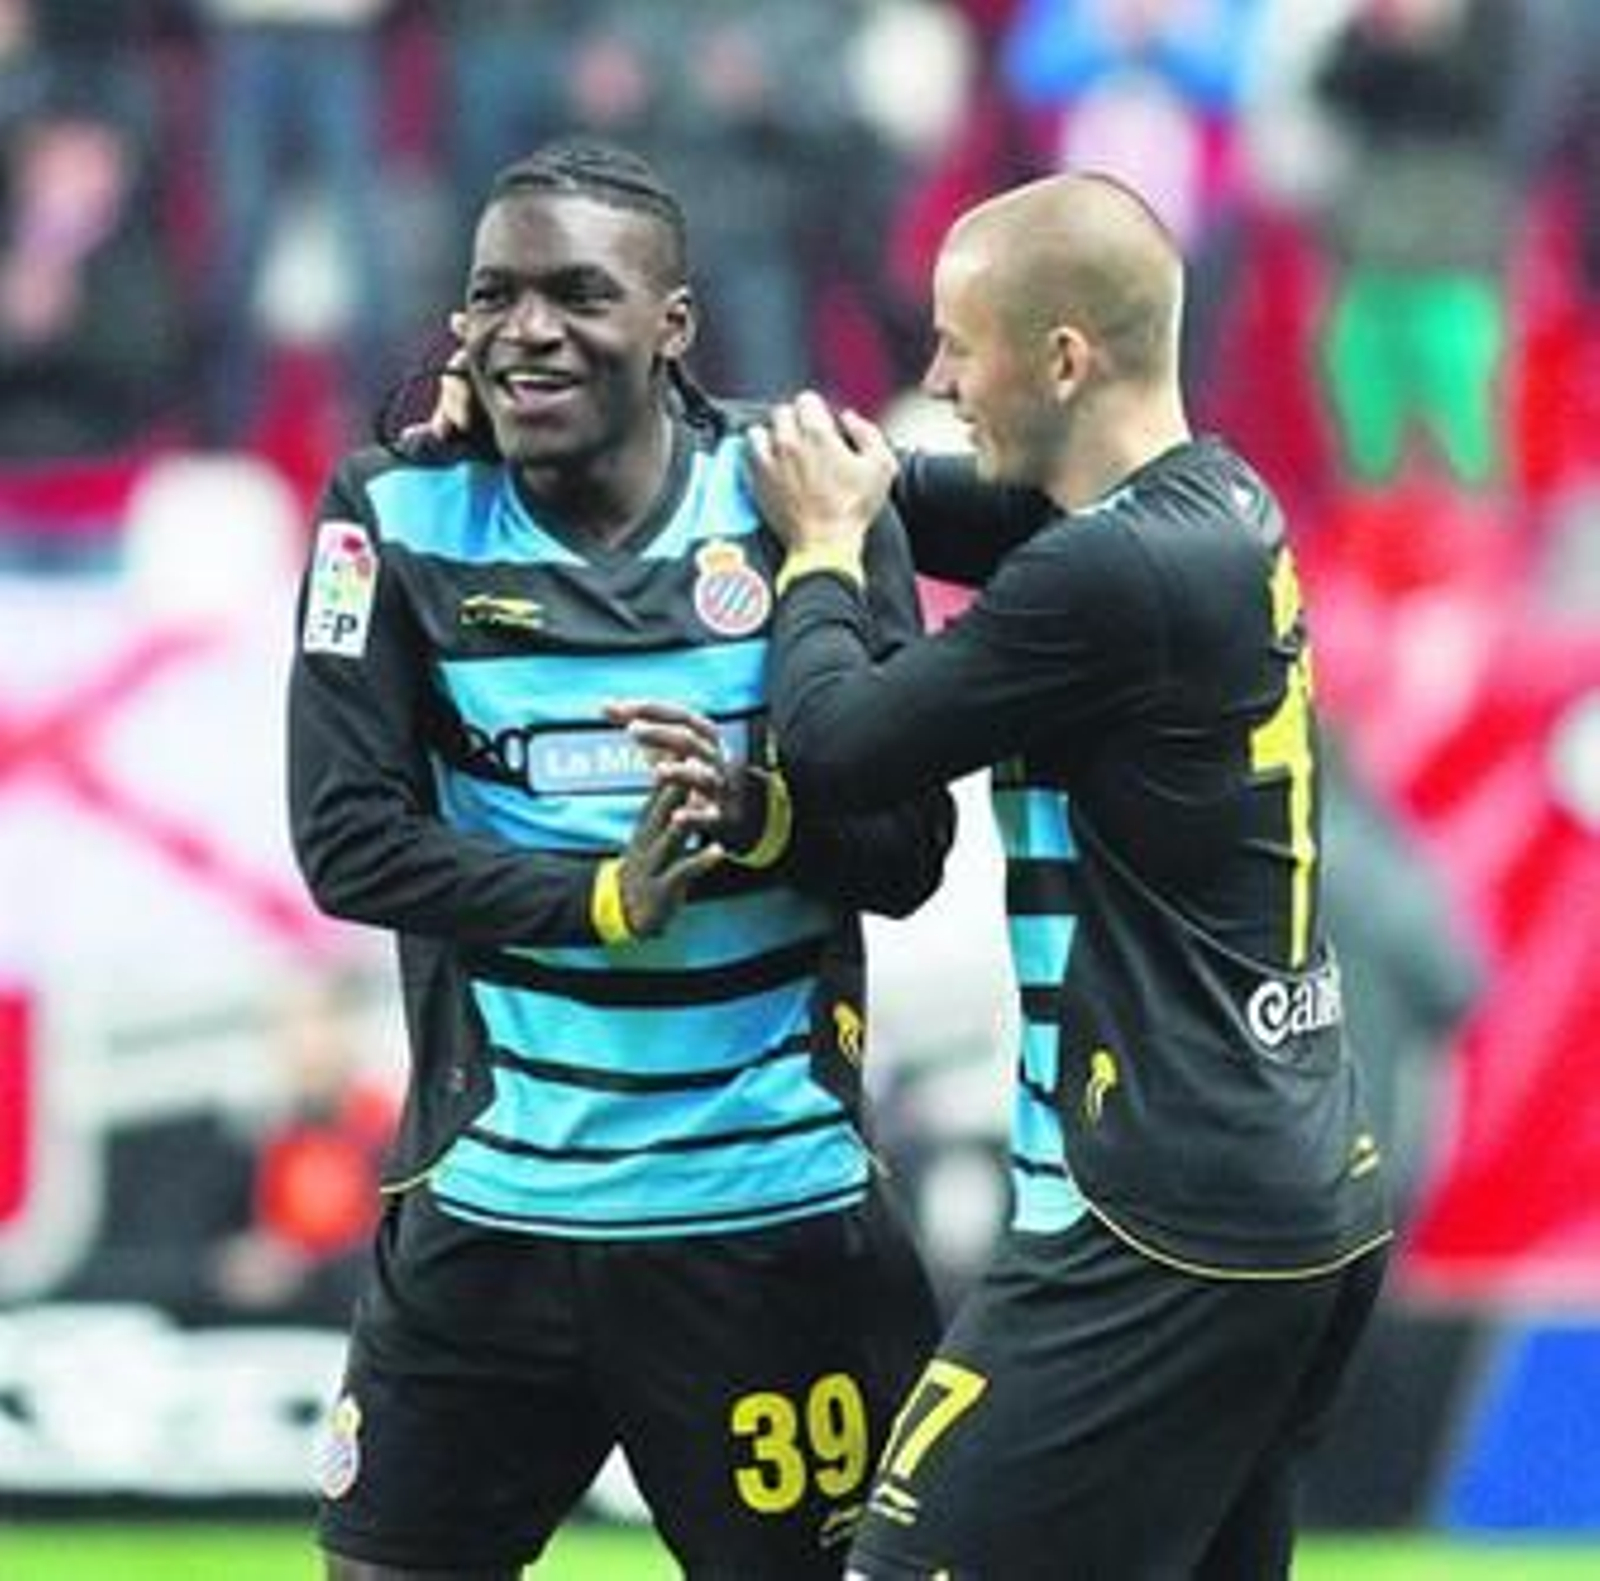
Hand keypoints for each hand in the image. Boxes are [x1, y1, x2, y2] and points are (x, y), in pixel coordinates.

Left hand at [606, 700, 752, 841]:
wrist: (728, 811)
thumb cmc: (690, 773)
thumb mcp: (671, 748)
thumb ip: (642, 728)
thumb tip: (604, 706)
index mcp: (704, 738)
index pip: (681, 716)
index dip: (652, 710)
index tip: (618, 710)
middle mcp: (714, 759)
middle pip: (690, 741)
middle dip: (661, 734)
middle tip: (632, 730)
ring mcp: (717, 788)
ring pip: (702, 777)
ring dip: (680, 773)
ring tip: (657, 772)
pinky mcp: (718, 818)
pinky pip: (708, 818)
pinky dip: (695, 816)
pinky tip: (676, 818)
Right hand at [617, 779, 724, 937]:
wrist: (627, 912)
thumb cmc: (650, 867)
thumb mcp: (654, 835)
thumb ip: (666, 807)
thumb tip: (680, 776)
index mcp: (646, 827)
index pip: (657, 793)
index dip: (670, 770)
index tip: (687, 743)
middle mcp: (646, 842)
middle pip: (660, 811)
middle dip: (676, 788)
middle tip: (696, 764)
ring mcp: (652, 865)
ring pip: (669, 840)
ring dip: (687, 822)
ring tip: (708, 807)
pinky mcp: (661, 889)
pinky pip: (682, 872)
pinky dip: (700, 861)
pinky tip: (719, 850)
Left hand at [746, 390, 897, 554]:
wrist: (825, 544)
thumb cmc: (854, 508)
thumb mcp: (881, 466)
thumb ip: (868, 433)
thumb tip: (849, 418)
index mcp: (818, 434)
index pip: (806, 399)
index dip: (817, 410)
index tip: (823, 426)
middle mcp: (788, 442)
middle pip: (781, 412)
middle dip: (794, 421)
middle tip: (806, 439)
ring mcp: (768, 462)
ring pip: (758, 431)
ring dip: (770, 436)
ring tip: (783, 450)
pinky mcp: (756, 482)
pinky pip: (745, 455)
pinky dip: (755, 455)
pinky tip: (769, 464)